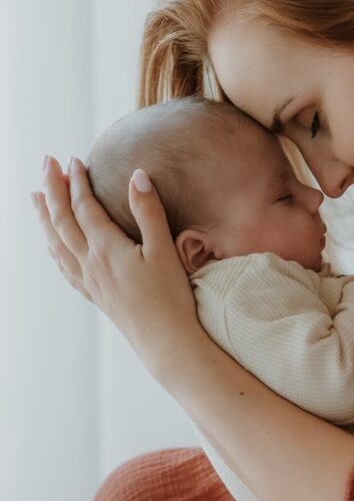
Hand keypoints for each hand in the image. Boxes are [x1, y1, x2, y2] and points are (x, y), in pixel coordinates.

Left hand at [33, 155, 199, 379]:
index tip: (73, 159)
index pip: (83, 206)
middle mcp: (90, 263)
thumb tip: (137, 175)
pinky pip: (64, 266)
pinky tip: (51, 244)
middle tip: (45, 163)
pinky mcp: (94, 294)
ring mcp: (89, 280)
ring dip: (44, 217)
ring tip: (36, 197)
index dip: (77, 181)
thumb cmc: (170, 297)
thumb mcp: (164, 249)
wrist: (165, 341)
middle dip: (52, 189)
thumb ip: (148, 211)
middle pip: (61, 220)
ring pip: (56, 243)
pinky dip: (53, 248)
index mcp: (106, 248)